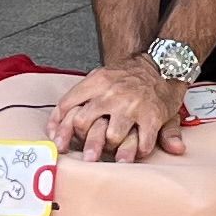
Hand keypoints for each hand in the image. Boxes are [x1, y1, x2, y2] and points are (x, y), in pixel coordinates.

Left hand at [50, 62, 188, 162]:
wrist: (164, 62)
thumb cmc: (130, 75)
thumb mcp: (101, 77)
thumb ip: (76, 100)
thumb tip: (50, 129)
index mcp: (97, 82)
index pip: (67, 104)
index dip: (59, 127)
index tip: (59, 142)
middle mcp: (111, 94)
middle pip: (84, 123)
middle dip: (82, 141)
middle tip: (87, 153)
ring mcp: (132, 106)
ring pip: (111, 137)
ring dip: (111, 149)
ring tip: (113, 154)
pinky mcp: (152, 117)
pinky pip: (142, 143)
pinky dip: (138, 152)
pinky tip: (136, 153)